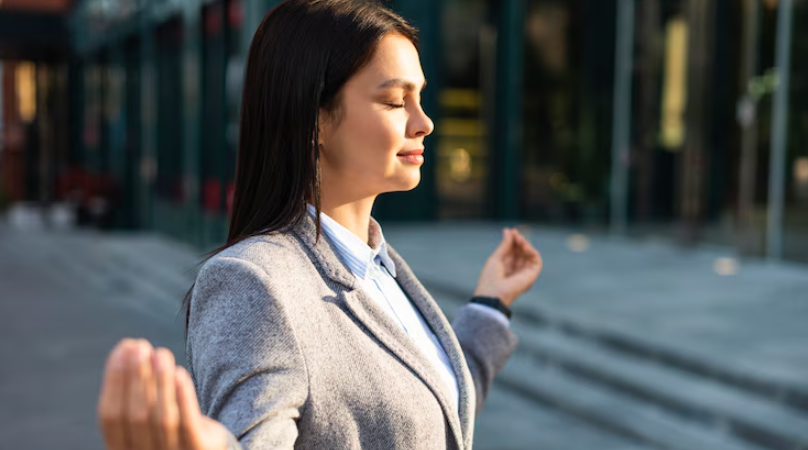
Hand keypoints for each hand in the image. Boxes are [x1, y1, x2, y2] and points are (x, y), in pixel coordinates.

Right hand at [97, 338, 230, 449]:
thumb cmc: (169, 430)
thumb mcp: (145, 420)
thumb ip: (135, 395)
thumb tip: (129, 348)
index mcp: (120, 449)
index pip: (110, 417)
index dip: (114, 380)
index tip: (121, 349)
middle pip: (137, 416)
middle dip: (137, 377)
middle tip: (141, 346)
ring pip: (163, 418)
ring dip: (161, 382)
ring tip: (161, 353)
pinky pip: (189, 426)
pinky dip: (183, 398)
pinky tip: (180, 373)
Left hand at [474, 227, 542, 306]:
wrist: (493, 294)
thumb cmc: (490, 278)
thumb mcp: (496, 258)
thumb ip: (505, 245)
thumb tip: (509, 231)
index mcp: (506, 268)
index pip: (513, 251)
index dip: (513, 240)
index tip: (511, 231)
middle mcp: (516, 271)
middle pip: (522, 252)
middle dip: (520, 241)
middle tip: (516, 234)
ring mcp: (524, 274)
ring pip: (530, 255)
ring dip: (526, 245)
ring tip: (520, 240)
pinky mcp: (531, 276)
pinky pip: (537, 261)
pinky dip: (533, 252)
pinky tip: (525, 247)